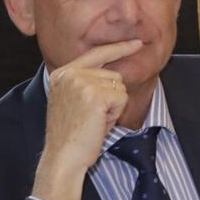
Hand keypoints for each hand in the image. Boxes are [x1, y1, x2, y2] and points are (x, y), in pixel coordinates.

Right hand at [31, 39, 142, 199]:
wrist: (63, 156)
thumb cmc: (72, 134)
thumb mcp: (74, 101)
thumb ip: (88, 83)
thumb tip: (116, 74)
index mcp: (62, 73)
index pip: (96, 54)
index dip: (119, 48)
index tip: (137, 43)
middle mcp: (70, 74)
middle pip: (114, 75)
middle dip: (111, 98)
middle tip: (92, 117)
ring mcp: (82, 83)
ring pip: (120, 87)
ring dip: (113, 107)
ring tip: (94, 120)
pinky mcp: (95, 95)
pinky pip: (123, 98)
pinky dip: (116, 114)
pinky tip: (99, 123)